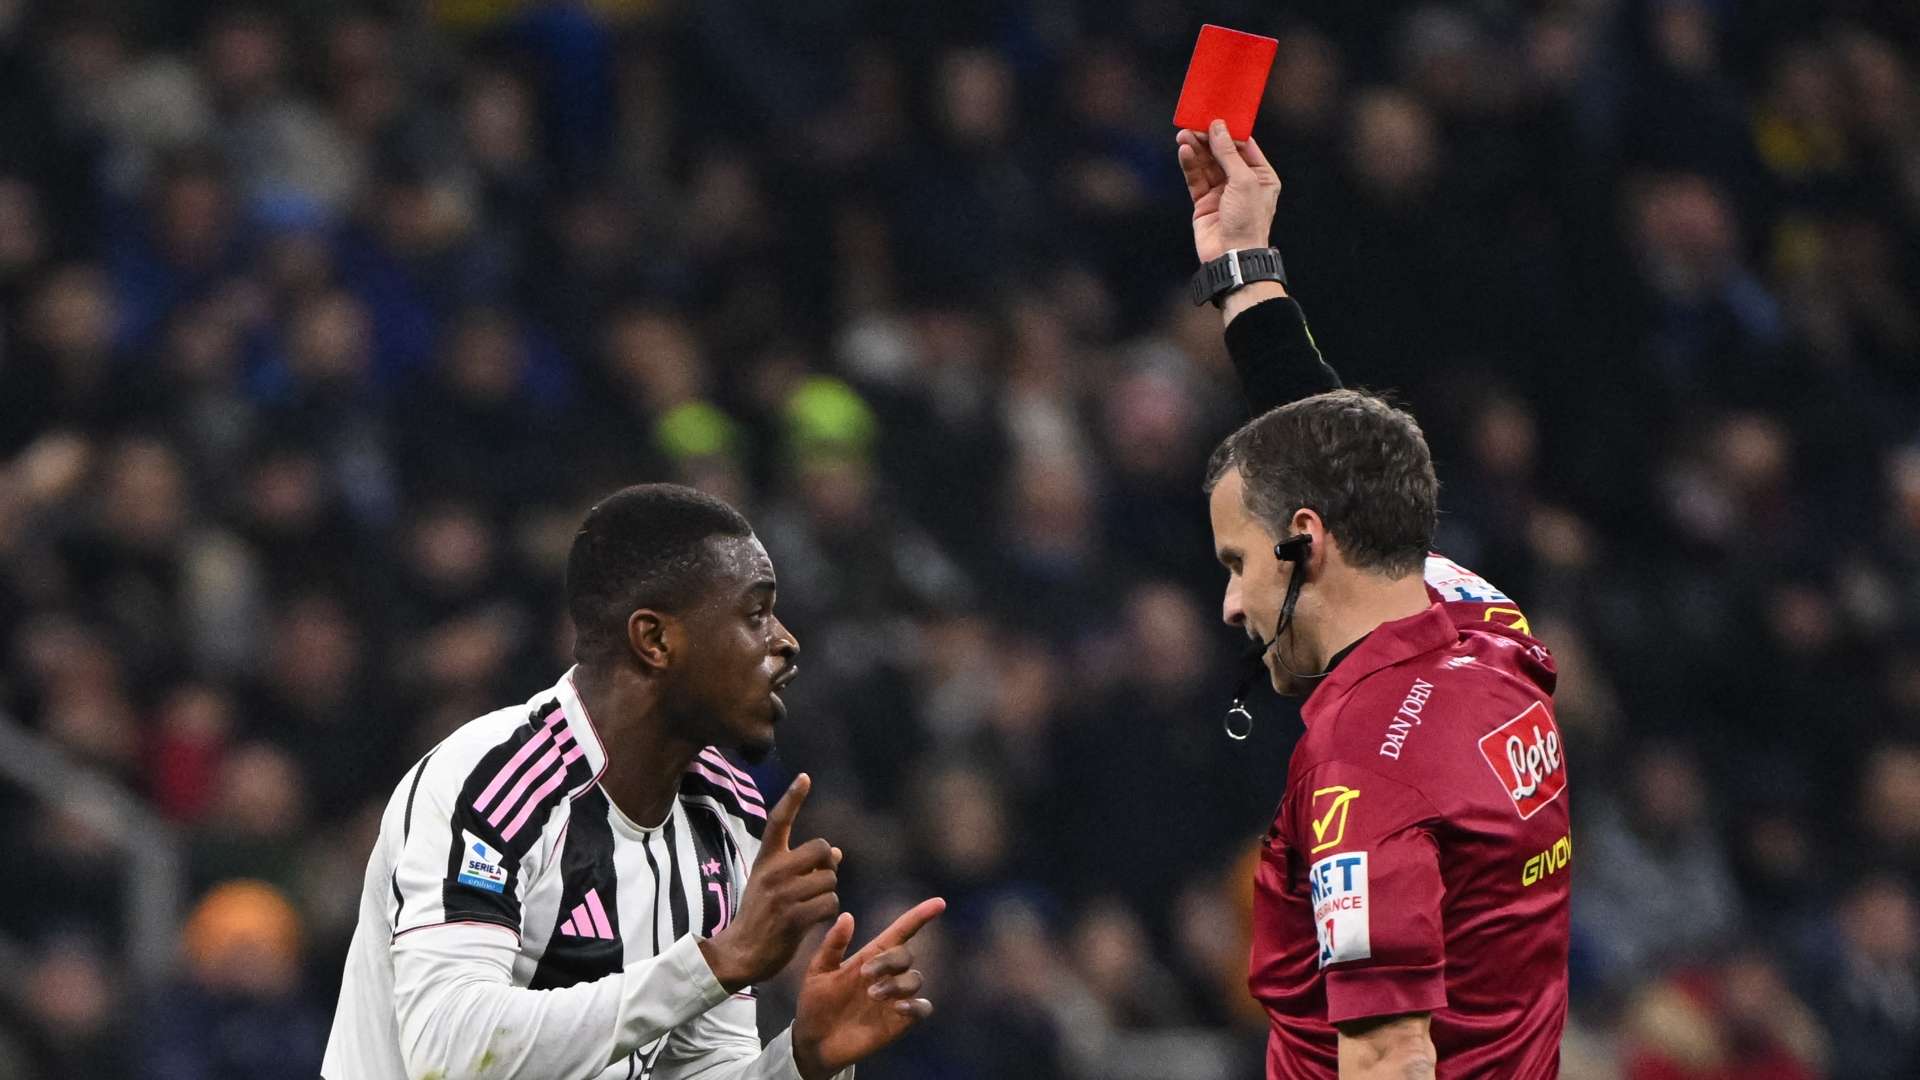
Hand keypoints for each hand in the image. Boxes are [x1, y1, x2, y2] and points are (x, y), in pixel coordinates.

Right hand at [698, 774, 840, 990]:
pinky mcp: (793, 918)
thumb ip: (802, 867)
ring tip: (809, 907)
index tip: (805, 777)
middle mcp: (773, 872)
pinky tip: (813, 920)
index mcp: (766, 860)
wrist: (740, 953)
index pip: (779, 821)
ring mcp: (782, 894)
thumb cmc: (761, 916)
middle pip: (823, 848)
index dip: (793, 797)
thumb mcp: (773, 885)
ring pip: (830, 880)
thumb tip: (838, 853)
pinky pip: (830, 903)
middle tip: (817, 882)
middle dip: (828, 866)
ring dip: (828, 893)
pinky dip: (828, 912)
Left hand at [791, 899, 945, 1079]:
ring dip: (897, 984)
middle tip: (865, 975)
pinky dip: (916, 1005)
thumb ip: (832, 946)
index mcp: (870, 957)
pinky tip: (897, 1008)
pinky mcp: (900, 1021)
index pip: (900, 932)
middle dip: (890, 960)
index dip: (919, 917)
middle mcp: (887, 974)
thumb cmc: (815, 1003)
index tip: (938, 903)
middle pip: (906, 954)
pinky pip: (923, 1008)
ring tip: (872, 995)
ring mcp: (895, 997)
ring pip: (915, 979)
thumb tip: (847, 915)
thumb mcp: (817, 972)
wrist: (813, 1041)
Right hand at [1176, 119, 1281, 263]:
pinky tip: (1184, 152)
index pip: (1244, 146)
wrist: (1232, 254)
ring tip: (1184, 135)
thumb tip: (1218, 127)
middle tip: (1193, 125)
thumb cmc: (1247, 220)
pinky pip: (1196, 179)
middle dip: (1208, 139)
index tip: (1214, 116)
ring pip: (1206, 164)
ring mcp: (1222, 192)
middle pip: (1222, 153)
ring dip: (1196, 149)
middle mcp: (1242, 182)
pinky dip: (1190, 165)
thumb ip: (1228, 153)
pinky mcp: (1204, 202)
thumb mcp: (1243, 180)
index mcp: (1261, 176)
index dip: (1229, 131)